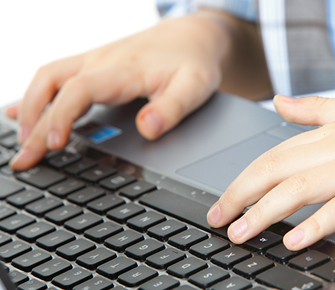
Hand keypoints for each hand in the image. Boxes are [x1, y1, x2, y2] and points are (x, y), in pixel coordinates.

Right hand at [7, 11, 227, 169]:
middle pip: (51, 85)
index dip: (61, 117)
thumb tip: (147, 129)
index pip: (78, 91)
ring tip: (24, 140)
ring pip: (48, 78)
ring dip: (31, 108)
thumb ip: (171, 109)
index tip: (52, 146)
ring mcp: (96, 61)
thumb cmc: (193, 61)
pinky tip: (27, 110)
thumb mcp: (193, 87)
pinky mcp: (97, 64)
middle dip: (34, 123)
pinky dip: (39, 96)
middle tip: (23, 158)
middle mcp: (102, 62)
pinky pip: (59, 76)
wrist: (194, 35)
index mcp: (122, 70)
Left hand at [207, 94, 334, 249]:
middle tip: (218, 220)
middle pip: (272, 171)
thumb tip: (279, 101)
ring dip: (265, 213)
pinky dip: (317, 223)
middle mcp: (330, 149)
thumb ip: (312, 110)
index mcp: (321, 136)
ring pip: (297, 188)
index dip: (240, 182)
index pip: (267, 160)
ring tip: (241, 233)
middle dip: (240, 196)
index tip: (221, 203)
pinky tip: (293, 240)